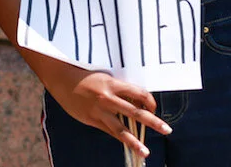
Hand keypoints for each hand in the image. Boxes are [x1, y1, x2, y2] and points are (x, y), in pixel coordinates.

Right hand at [42, 65, 169, 157]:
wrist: (63, 79)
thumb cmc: (86, 77)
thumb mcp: (106, 79)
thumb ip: (119, 90)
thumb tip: (135, 101)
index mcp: (114, 85)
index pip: (139, 94)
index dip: (149, 102)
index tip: (153, 108)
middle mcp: (108, 98)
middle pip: (136, 112)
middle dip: (153, 122)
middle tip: (167, 129)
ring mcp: (100, 111)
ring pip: (122, 129)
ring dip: (135, 142)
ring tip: (146, 152)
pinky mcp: (92, 120)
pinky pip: (109, 131)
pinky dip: (121, 138)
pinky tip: (129, 146)